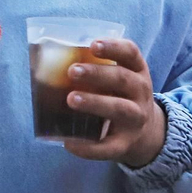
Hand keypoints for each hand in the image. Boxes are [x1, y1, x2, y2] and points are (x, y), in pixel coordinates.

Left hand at [62, 38, 167, 168]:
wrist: (144, 135)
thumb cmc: (119, 97)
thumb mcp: (118, 80)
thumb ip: (94, 70)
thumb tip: (46, 63)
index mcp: (137, 71)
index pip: (130, 53)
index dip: (113, 47)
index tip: (93, 44)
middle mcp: (141, 93)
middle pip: (123, 79)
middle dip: (97, 74)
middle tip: (72, 71)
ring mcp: (136, 120)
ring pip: (119, 109)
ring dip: (95, 103)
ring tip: (71, 99)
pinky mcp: (125, 145)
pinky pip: (108, 147)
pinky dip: (88, 147)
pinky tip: (68, 143)